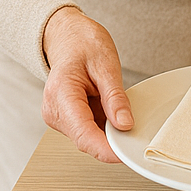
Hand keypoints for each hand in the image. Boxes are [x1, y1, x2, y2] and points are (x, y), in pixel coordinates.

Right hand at [41, 6, 133, 162]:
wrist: (67, 36)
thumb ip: (115, 96)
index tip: (127, 154)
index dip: (107, 149)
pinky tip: (110, 110)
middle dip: (112, 140)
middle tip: (136, 131)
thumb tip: (125, 124)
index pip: (83, 134)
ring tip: (119, 108)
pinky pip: (87, 129)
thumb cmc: (82, 43)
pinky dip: (103, 125)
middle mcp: (54, 110)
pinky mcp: (65, 118)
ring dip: (108, 131)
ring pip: (87, 137)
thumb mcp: (106, 64)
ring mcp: (58, 116)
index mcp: (61, 94)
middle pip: (86, 139)